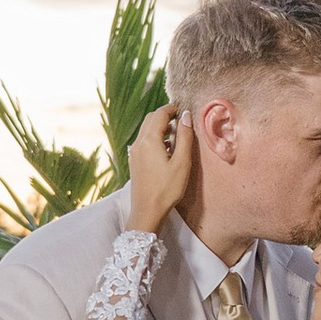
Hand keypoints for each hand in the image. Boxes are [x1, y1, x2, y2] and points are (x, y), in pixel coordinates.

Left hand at [129, 106, 193, 232]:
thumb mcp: (182, 162)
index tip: (185, 109)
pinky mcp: (134, 161)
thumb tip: (186, 116)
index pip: (160, 114)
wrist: (147, 211)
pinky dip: (155, 137)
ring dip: (160, 126)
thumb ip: (184, 137)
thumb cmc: (167, 189)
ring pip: (146, 130)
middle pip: (151, 119)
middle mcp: (138, 143)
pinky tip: (166, 149)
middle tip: (181, 120)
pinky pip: (144, 141)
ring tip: (177, 135)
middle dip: (166, 115)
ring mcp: (134, 152)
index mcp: (149, 140)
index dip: (173, 108)